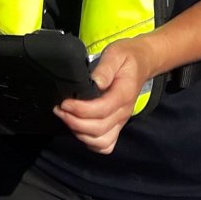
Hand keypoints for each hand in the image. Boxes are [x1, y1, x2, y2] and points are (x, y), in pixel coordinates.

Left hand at [55, 37, 155, 153]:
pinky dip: (89, 142)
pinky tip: (78, 128)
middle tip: (59, 109)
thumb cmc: (126, 57)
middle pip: (98, 129)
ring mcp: (121, 122)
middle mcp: (124, 112)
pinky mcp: (117, 126)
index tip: (64, 102)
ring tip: (65, 117)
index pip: (102, 110)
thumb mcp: (116, 54)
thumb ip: (105, 68)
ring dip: (79, 133)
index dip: (80, 110)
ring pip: (100, 141)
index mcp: (124, 94)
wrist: (141, 63)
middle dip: (74, 122)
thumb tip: (94, 83)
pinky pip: (104, 145)